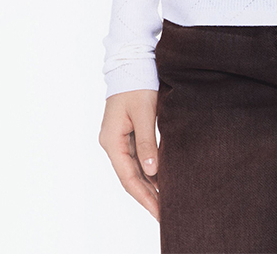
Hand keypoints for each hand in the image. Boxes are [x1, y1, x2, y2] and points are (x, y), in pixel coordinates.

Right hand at [99, 89, 160, 221]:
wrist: (131, 61)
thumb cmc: (137, 83)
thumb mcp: (145, 112)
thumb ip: (147, 142)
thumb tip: (152, 171)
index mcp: (111, 141)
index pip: (129, 178)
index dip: (145, 197)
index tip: (159, 212)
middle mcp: (112, 143)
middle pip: (130, 177)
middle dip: (147, 196)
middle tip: (165, 214)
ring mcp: (118, 138)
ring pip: (134, 169)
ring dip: (148, 185)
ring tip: (165, 201)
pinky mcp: (126, 132)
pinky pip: (136, 157)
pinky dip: (148, 169)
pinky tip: (161, 178)